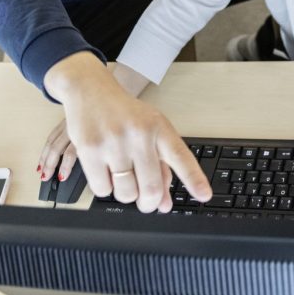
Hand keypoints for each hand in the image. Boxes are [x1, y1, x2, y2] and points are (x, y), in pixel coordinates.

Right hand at [43, 52, 211, 211]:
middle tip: (147, 202)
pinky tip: (105, 171)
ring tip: (123, 178)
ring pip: (126, 193)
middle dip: (149, 203)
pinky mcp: (89, 150)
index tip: (204, 195)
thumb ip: (161, 167)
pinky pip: (102, 190)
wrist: (90, 90)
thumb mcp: (150, 131)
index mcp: (159, 128)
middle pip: (151, 188)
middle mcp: (139, 134)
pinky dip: (105, 188)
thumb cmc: (125, 114)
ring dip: (126, 195)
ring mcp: (114, 142)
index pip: (181, 157)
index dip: (194, 179)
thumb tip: (164, 204)